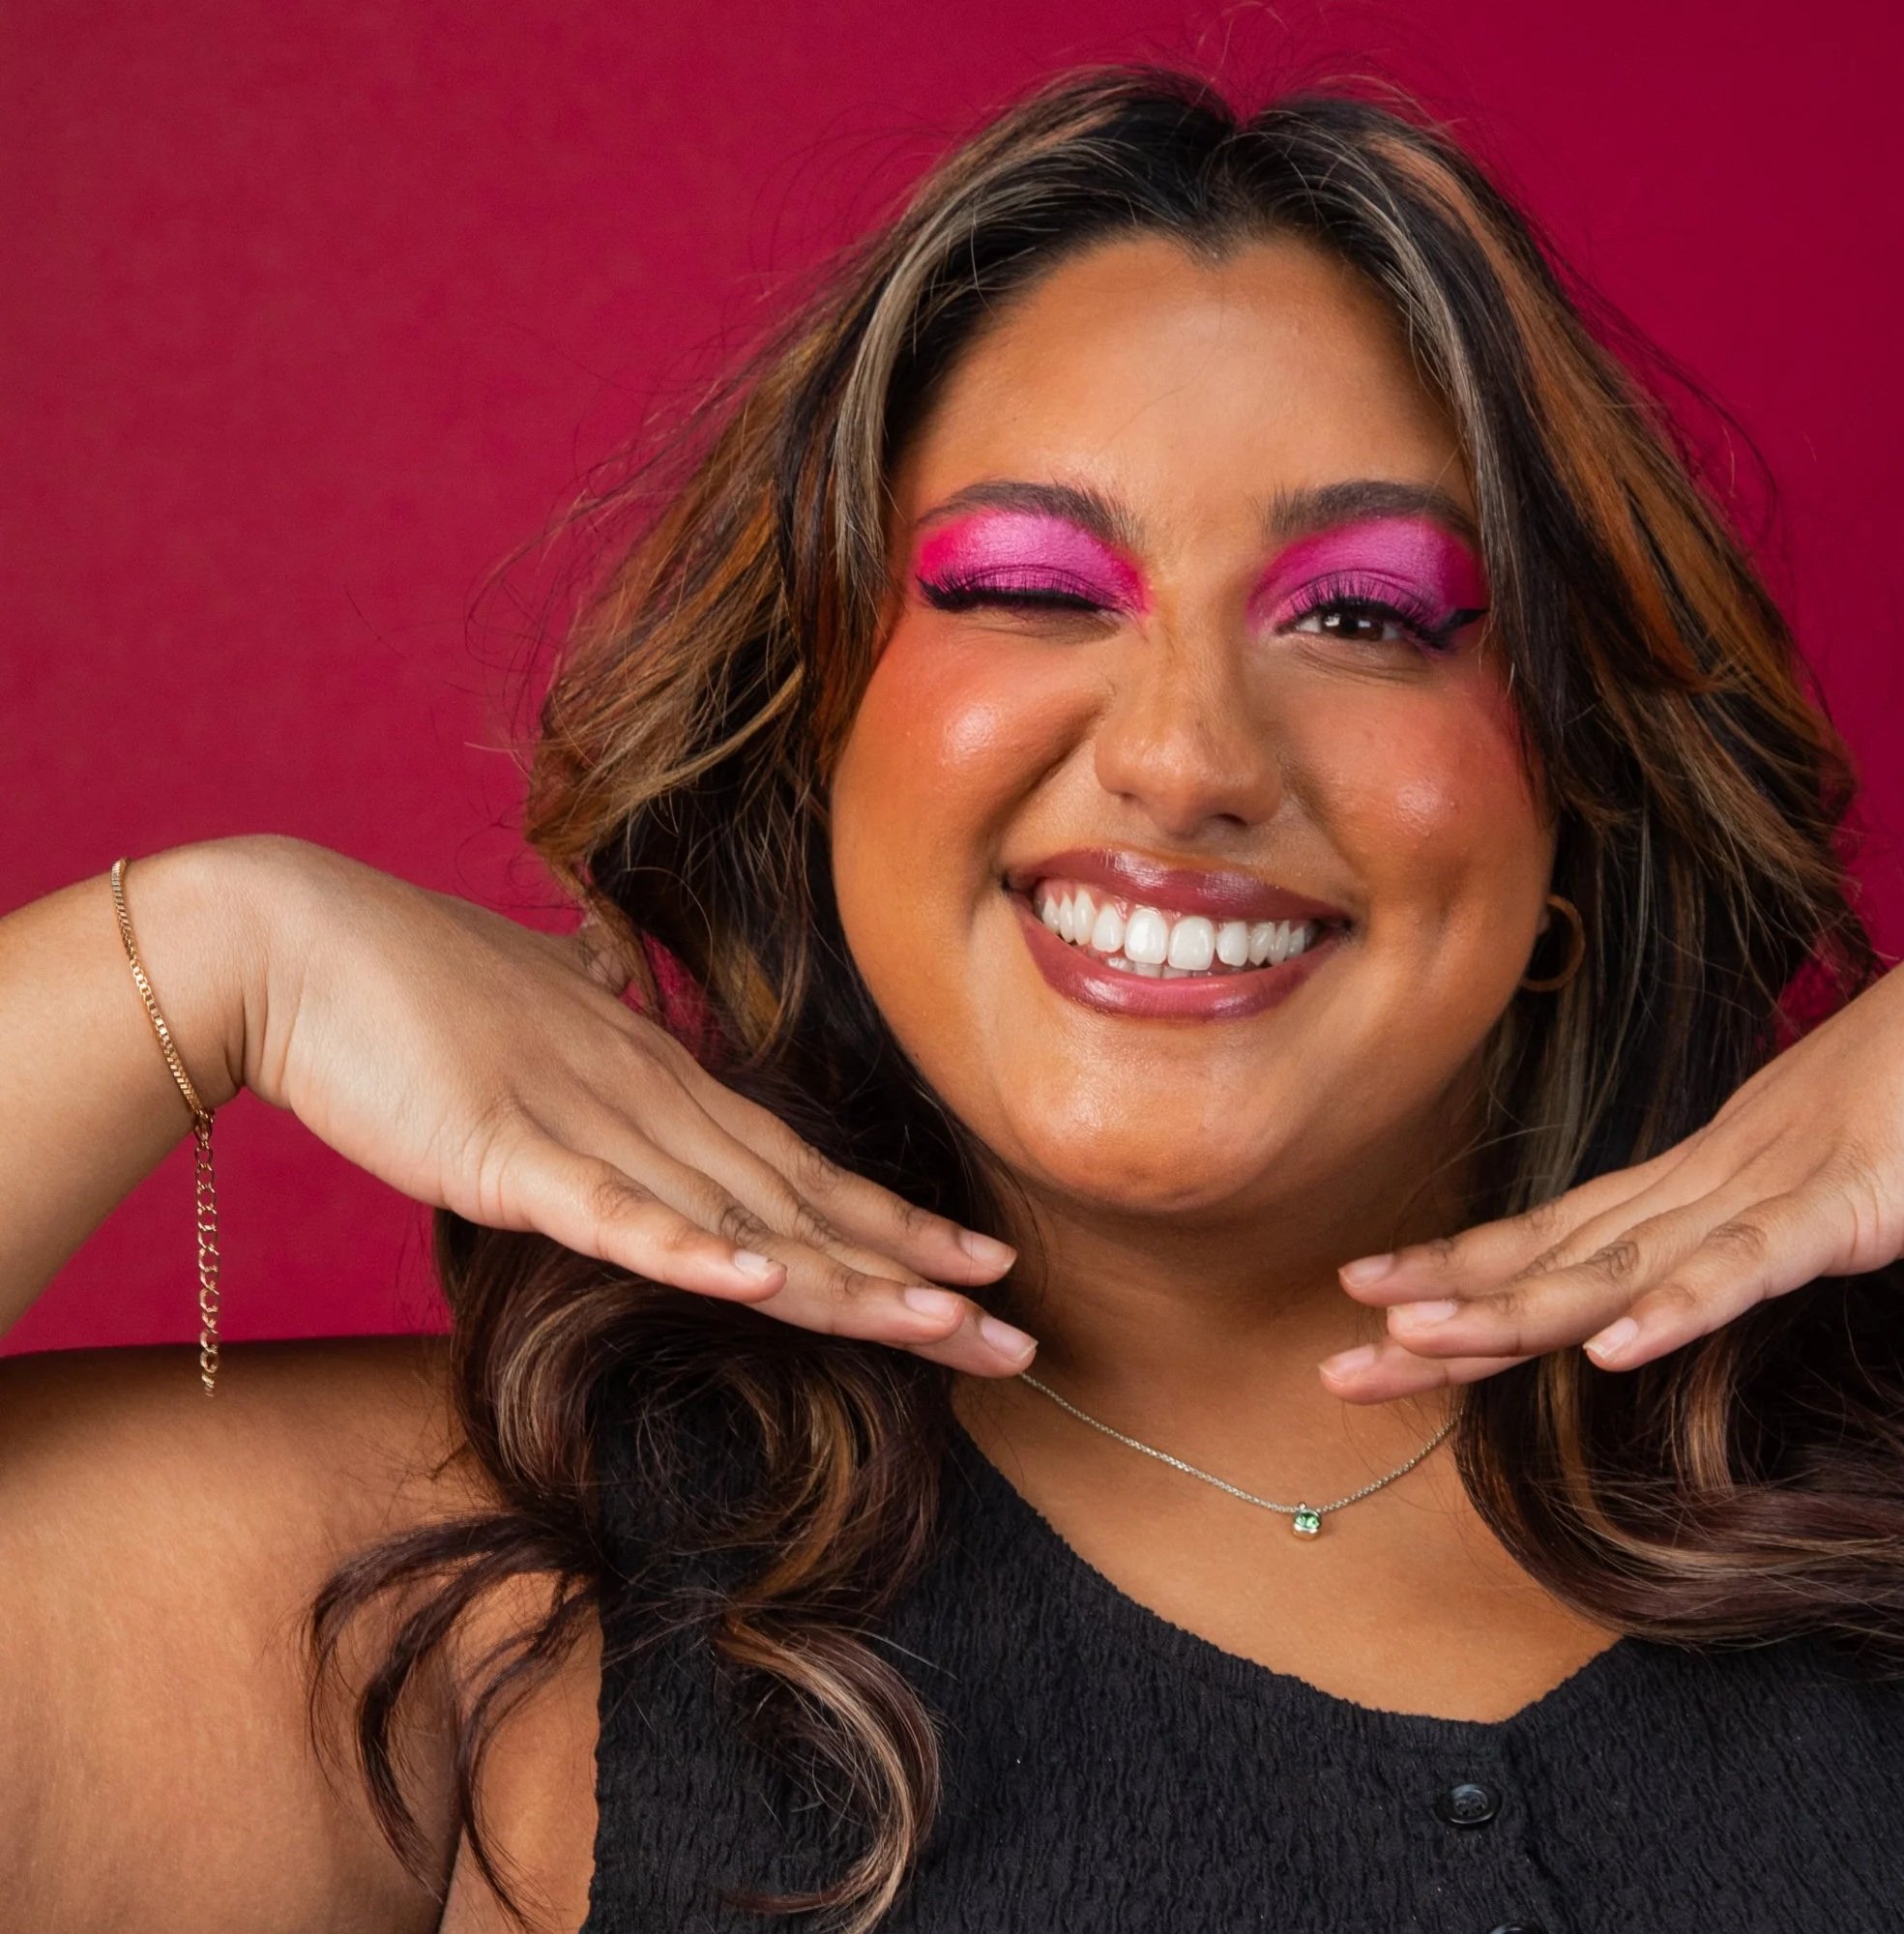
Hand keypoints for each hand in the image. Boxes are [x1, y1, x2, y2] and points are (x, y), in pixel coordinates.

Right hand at [221, 837, 1035, 1372]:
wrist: (289, 943)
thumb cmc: (404, 983)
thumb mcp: (531, 1011)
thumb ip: (587, 1013)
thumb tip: (612, 979)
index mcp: (660, 1079)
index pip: (803, 1169)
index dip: (897, 1227)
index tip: (982, 1275)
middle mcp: (650, 1102)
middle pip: (804, 1208)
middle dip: (913, 1280)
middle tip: (1015, 1343)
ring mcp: (586, 1126)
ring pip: (740, 1219)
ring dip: (843, 1280)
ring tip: (941, 1330)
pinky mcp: (505, 1153)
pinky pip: (611, 1212)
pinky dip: (687, 1250)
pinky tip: (760, 1285)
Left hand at [1320, 888, 1903, 1400]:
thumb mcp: (1835, 1168)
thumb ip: (1768, 1218)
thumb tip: (1720, 1252)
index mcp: (1706, 1169)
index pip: (1560, 1231)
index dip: (1464, 1271)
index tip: (1372, 1298)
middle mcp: (1713, 1175)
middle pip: (1555, 1253)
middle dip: (1443, 1310)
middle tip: (1336, 1362)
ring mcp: (1772, 1185)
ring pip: (1621, 1261)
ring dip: (1518, 1311)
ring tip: (1417, 1347)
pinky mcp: (1848, 1203)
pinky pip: (1751, 1265)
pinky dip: (1684, 1308)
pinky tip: (1616, 1350)